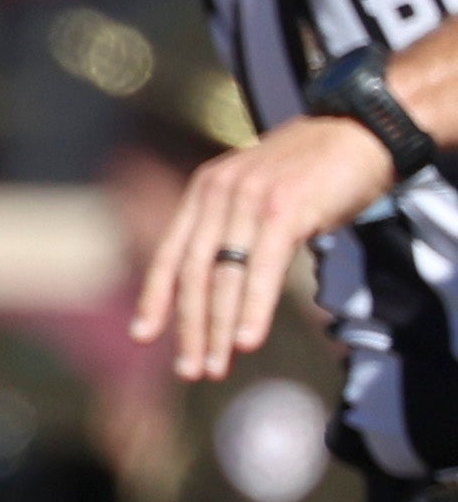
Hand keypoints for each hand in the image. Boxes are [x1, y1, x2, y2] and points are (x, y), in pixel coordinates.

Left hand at [132, 112, 393, 377]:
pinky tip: (246, 339)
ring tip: (213, 367)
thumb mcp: (260, 196)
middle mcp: (216, 193)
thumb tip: (227, 284)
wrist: (359, 131)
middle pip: (191, 272)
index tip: (142, 336)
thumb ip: (238, 230)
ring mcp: (248, 200)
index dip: (155, 297)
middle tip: (189, 370)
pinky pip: (262, 268)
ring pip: (223, 276)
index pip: (170, 253)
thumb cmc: (314, 171)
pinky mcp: (284, 208)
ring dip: (216, 328)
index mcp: (204, 191)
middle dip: (187, 326)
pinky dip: (252, 307)